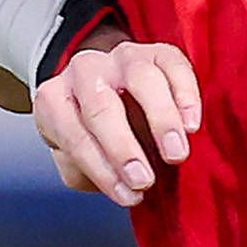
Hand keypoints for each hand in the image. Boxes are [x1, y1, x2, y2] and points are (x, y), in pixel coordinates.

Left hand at [37, 33, 198, 206]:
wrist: (110, 92)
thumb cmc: (91, 136)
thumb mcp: (76, 159)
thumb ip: (89, 171)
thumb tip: (121, 184)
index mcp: (54, 99)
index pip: (73, 136)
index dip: (101, 169)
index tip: (128, 195)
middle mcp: (84, 71)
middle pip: (101, 106)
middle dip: (123, 147)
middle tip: (145, 180)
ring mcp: (121, 57)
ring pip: (141, 78)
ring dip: (160, 120)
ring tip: (176, 154)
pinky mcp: (157, 51)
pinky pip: (173, 65)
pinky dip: (185, 95)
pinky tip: (192, 125)